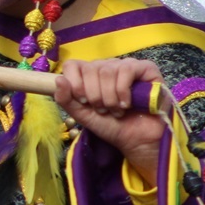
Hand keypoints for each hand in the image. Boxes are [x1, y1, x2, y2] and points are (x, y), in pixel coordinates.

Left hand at [55, 58, 165, 180]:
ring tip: (116, 110)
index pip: (72, 65)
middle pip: (91, 68)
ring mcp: (126, 65)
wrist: (136, 140)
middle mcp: (107, 66)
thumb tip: (59, 79)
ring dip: (110, 97)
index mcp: (89, 74)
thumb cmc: (110, 126)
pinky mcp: (145, 68)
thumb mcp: (82, 115)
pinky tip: (126, 104)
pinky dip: (123, 90)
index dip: (75, 83)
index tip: (83, 101)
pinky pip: (127, 69)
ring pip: (108, 70)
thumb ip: (66, 99)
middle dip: (95, 96)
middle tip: (103, 110)